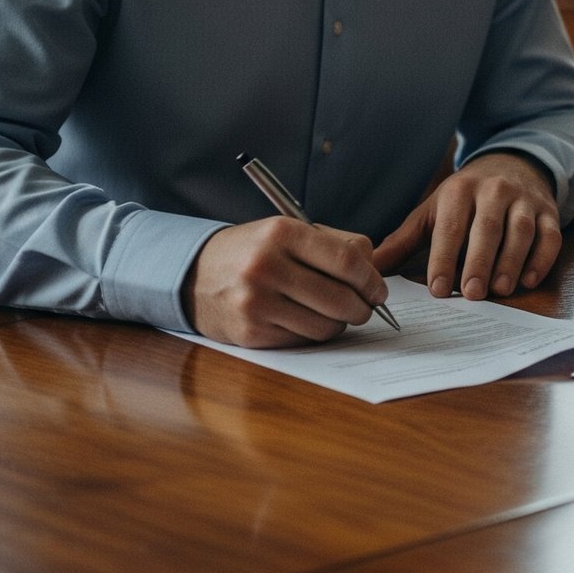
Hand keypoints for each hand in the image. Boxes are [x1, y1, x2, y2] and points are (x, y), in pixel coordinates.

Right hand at [183, 219, 388, 347]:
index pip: (346, 260)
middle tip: (365, 307)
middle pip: (340, 298)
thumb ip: (336, 244)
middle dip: (362, 308)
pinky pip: (301, 341)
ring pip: (325, 326)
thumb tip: (374, 272)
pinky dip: (313, 334)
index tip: (378, 290)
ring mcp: (255, 302)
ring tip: (333, 313)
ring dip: (339, 324)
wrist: (195, 274)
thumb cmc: (256, 250)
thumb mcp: (290, 231)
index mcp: (282, 232)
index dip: (371, 280)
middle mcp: (266, 266)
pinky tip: (306, 320)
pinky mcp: (249, 332)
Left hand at [371, 152, 560, 299]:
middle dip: (479, 261)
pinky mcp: (548, 211)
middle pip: (487, 227)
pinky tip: (529, 279)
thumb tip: (369, 268)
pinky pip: (549, 234)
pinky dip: (541, 258)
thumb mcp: (433, 212)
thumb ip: (403, 241)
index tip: (437, 289)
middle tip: (471, 294)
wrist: (511, 166)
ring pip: (520, 230)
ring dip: (511, 261)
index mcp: (459, 190)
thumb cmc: (465, 199)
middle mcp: (494, 190)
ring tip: (499, 290)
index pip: (451, 226)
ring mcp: (524, 200)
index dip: (444, 258)